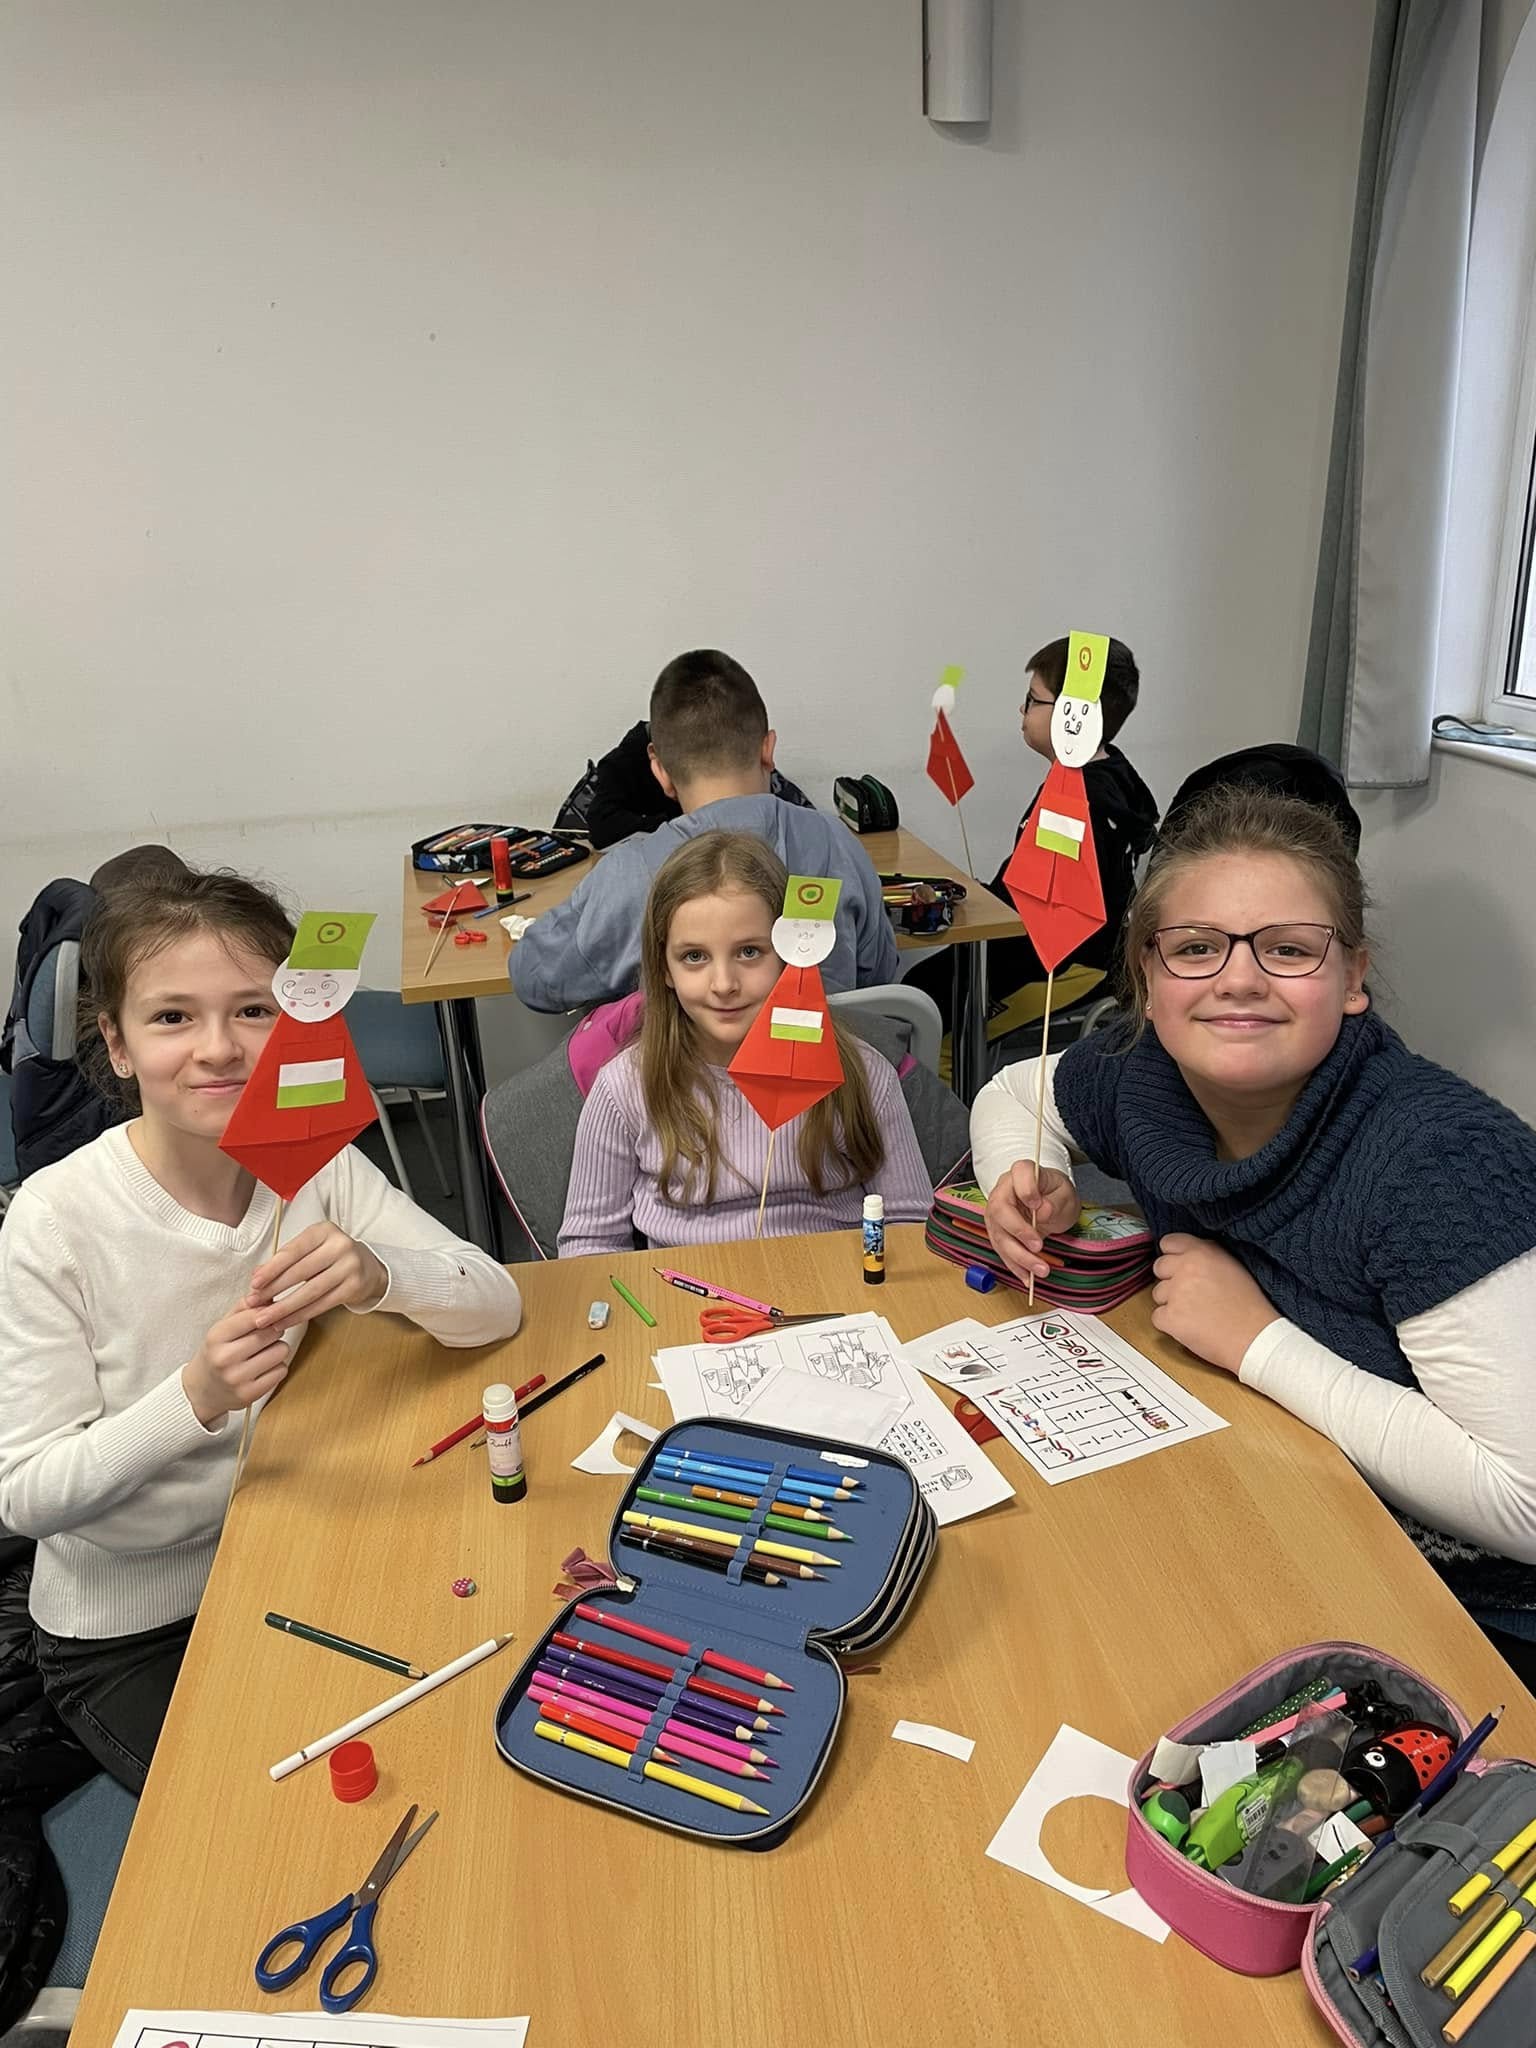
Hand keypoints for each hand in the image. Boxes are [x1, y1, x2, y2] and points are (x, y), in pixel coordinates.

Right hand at [183, 1301, 291, 1427]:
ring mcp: (237, 1379)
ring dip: (277, 1350)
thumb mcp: (222, 1326)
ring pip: (281, 1351)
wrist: (201, 1390)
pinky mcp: (249, 1395)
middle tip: (265, 1335)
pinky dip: (277, 1368)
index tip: (269, 1314)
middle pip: (272, 1332)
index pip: (254, 1316)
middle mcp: (224, 1358)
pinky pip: (282, 1371)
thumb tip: (266, 1290)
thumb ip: (244, 1307)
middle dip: (274, 1331)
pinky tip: (263, 1368)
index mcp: (216, 1337)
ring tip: (263, 1353)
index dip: (267, 1313)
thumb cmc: (217, 1352)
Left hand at [248, 1222, 388, 1329]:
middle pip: (300, 1272)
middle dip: (274, 1290)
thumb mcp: (310, 1249)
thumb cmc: (331, 1257)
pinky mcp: (354, 1287)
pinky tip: (285, 1321)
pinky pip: (321, 1305)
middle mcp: (340, 1246)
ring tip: (265, 1318)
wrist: (367, 1267)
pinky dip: (300, 1315)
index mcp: (324, 1231)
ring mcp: (349, 1267)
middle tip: (255, 1303)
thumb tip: (257, 1276)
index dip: (271, 1268)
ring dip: (284, 1308)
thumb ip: (285, 1260)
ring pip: (310, 1292)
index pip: (293, 1251)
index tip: (254, 1283)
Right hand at [985, 1161, 1081, 1281]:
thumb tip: (1042, 1210)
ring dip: (1019, 1256)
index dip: (1026, 1190)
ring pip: (999, 1236)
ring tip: (1040, 1270)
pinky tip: (1027, 1278)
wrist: (1049, 1201)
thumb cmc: (1055, 1193)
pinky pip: (1002, 1251)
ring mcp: (996, 1213)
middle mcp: (1003, 1191)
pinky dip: (1015, 1267)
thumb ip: (1055, 1200)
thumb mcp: (1065, 1192)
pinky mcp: (997, 1233)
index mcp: (1021, 1172)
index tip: (1038, 1205)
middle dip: (1018, 1232)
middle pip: (1000, 1210)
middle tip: (1038, 1246)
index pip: (1018, 1174)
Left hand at [1150, 1234, 1280, 1373]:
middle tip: (1191, 1294)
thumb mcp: (1233, 1266)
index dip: (1172, 1256)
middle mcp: (1186, 1268)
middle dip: (1170, 1280)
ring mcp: (1176, 1293)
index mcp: (1202, 1252)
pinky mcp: (1170, 1317)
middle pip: (1159, 1267)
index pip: (1168, 1243)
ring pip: (1158, 1294)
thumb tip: (1188, 1252)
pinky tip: (1191, 1326)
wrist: (1255, 1338)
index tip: (1178, 1266)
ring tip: (1196, 1312)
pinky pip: (1157, 1317)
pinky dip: (1170, 1324)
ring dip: (1171, 1303)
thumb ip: (1207, 1254)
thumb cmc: (1249, 1306)